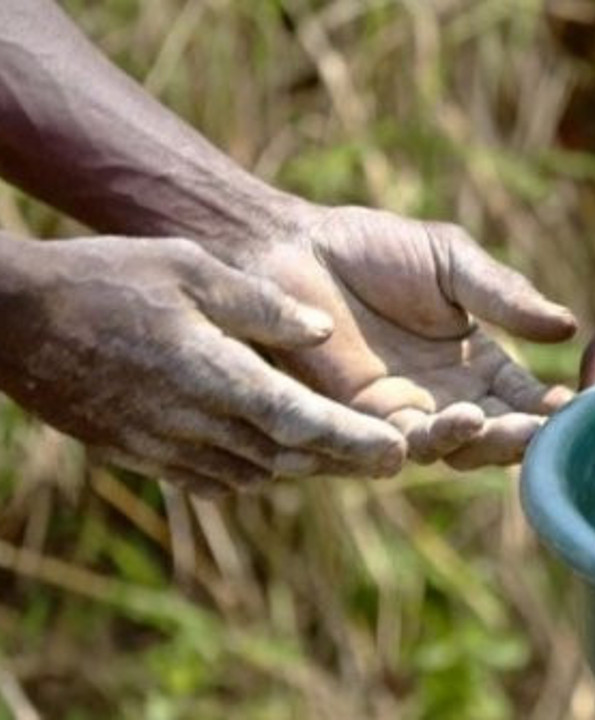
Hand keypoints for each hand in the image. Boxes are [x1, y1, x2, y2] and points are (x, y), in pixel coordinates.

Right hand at [0, 236, 405, 495]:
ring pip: (252, 473)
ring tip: (341, 457)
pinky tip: (267, 455)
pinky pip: (209, 477)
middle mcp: (194, 424)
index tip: (402, 456)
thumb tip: (323, 329)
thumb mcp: (189, 269)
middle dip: (341, 461)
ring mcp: (162, 446)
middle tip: (392, 459)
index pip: (302, 422)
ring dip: (299, 468)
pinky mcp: (138, 454)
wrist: (13, 319)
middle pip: (287, 457)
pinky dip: (249, 470)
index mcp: (214, 377)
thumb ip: (260, 304)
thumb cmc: (106, 278)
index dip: (355, 442)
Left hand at [241, 205, 576, 468]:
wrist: (291, 248)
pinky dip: (413, 445)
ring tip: (480, 419)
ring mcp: (399, 415)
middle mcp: (445, 399)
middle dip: (515, 437)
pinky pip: (387, 447)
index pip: (524, 398)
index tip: (574, 406)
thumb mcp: (453, 261)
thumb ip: (504, 295)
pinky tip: (434, 428)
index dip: (550, 408)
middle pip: (492, 435)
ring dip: (467, 442)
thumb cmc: (371, 247)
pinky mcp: (350, 421)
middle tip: (536, 428)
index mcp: (477, 364)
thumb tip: (569, 326)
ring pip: (445, 448)